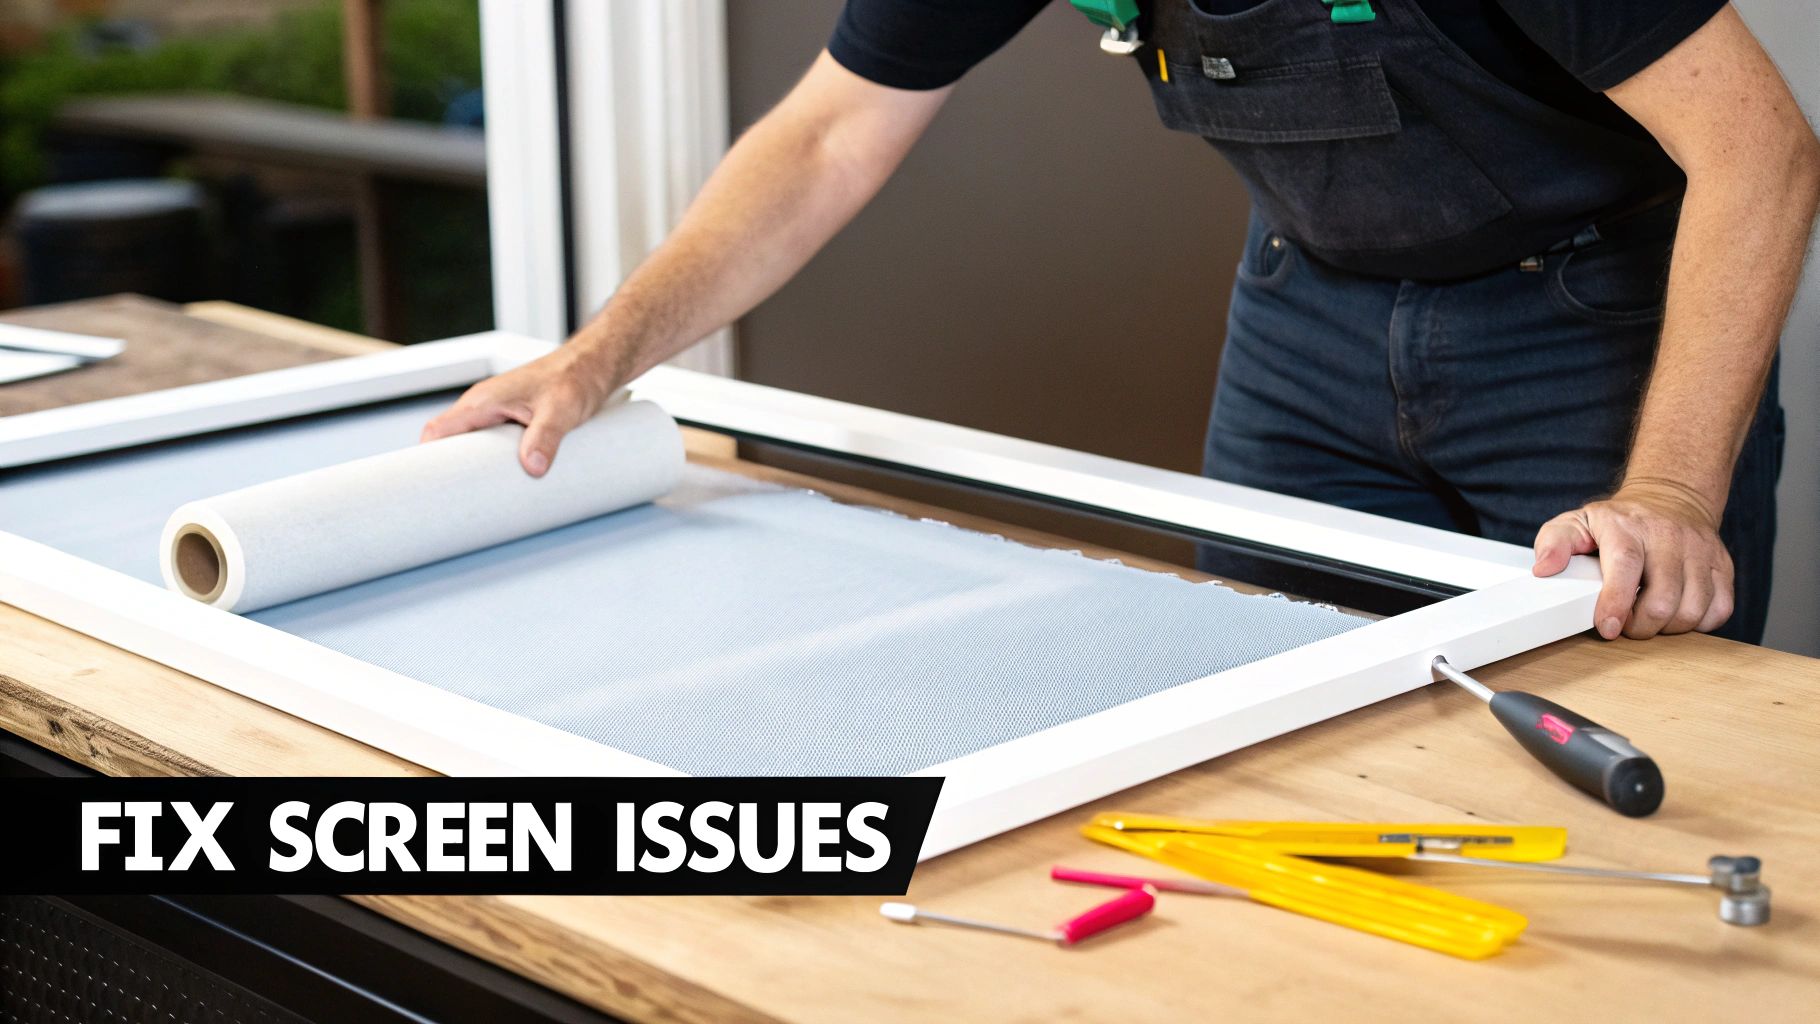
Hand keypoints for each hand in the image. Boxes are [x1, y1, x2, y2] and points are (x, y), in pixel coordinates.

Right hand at [420, 346, 613, 476]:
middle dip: (448, 469)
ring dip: (471, 464)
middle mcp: (483, 404)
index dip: (427, 459)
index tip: (430, 487)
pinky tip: (502, 475)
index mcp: (483, 401)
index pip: (437, 431)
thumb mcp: (560, 411)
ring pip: (469, 440)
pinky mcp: (510, 416)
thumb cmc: (573, 379)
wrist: (591, 365)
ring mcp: (495, 410)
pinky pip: (488, 438)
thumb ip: (544, 438)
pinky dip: (488, 457)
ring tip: (478, 494)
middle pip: (448, 440)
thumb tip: (532, 467)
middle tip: (457, 500)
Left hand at [1531, 479, 1732, 639]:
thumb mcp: (1577, 522)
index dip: (1616, 602)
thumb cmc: (1618, 521)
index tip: (1608, 627)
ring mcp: (1701, 550)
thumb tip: (1543, 569)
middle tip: (1625, 625)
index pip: (1626, 566)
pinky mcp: (1723, 565)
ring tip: (1648, 618)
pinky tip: (1677, 612)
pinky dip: (1698, 622)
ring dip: (1667, 628)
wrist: (1670, 498)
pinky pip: (1719, 609)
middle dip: (1640, 626)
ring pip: (1692, 609)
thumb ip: (1554, 543)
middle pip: (1662, 599)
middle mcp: (1668, 536)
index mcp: (1627, 526)